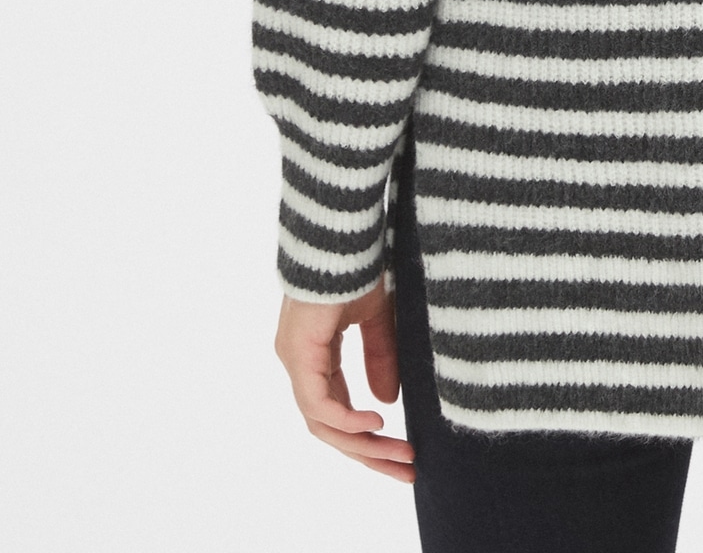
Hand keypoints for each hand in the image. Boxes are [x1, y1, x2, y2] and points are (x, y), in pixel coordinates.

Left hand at [273, 278, 415, 481]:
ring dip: (363, 443)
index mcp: (317, 357)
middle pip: (330, 427)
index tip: (405, 452)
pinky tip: (377, 422)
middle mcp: (301, 364)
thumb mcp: (378, 318)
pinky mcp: (299, 354)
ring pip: (324, 423)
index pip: (338, 412)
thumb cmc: (356, 265)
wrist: (340, 233)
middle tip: (406, 470)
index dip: (370, 436)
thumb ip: (380, 357)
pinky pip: (319, 403)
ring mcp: (296, 361)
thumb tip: (387, 401)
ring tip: (400, 453)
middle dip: (369, 453)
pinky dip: (348, 418)